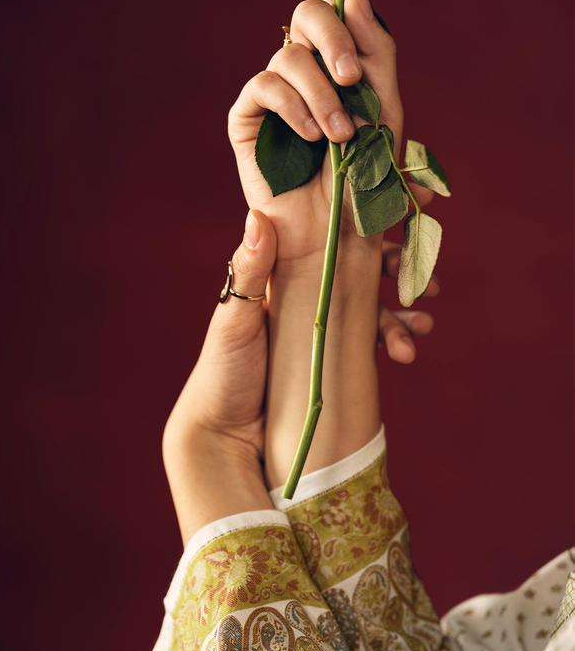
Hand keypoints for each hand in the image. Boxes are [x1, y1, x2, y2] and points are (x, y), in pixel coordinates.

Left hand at [162, 217, 439, 542]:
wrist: (226, 436)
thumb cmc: (222, 372)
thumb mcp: (234, 319)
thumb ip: (249, 273)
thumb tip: (259, 216)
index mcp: (284, 276)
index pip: (330, 239)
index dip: (365, 224)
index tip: (402, 213)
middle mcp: (308, 295)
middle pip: (363, 271)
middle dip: (401, 271)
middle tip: (428, 282)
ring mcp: (325, 328)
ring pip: (376, 308)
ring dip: (404, 314)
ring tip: (422, 327)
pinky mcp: (336, 360)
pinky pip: (373, 343)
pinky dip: (396, 341)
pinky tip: (406, 352)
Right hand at [227, 0, 409, 275]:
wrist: (339, 229)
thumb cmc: (367, 173)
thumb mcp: (388, 105)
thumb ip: (376, 47)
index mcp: (344, 52)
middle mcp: (306, 61)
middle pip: (310, 11)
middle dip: (335, 40)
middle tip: (357, 83)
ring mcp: (274, 86)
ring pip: (291, 54)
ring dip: (324, 93)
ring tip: (341, 136)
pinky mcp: (248, 115)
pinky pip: (266, 85)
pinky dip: (296, 108)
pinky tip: (312, 137)